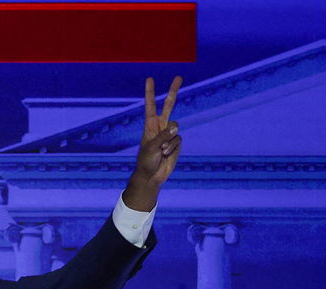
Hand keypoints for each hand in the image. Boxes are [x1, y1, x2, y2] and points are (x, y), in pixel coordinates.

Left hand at [124, 75, 181, 210]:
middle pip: (169, 105)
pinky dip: (173, 148)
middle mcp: (160, 126)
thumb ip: (163, 135)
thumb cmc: (146, 161)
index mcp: (150, 125)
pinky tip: (166, 155)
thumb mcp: (151, 147)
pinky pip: (178, 140)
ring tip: (160, 151)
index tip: (150, 79)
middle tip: (178, 76)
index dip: (150, 93)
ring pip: (176, 128)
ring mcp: (169, 134)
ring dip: (169, 142)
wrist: (152, 176)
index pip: (150, 105)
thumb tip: (176, 127)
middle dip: (173, 91)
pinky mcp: (176, 142)